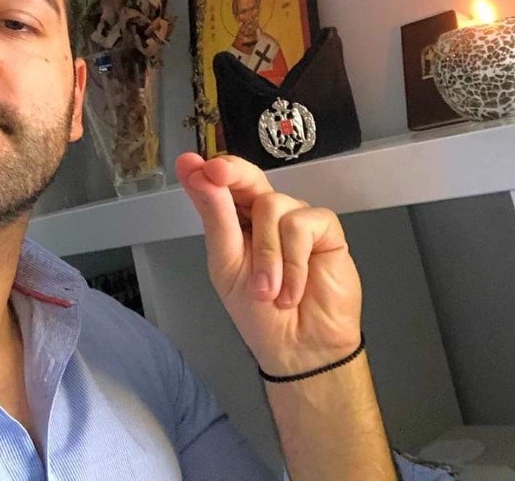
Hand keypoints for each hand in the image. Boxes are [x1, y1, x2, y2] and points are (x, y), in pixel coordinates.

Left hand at [176, 153, 361, 375]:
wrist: (297, 349)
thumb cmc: (260, 314)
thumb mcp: (226, 265)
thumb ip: (217, 218)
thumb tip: (201, 176)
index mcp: (238, 221)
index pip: (222, 186)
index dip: (206, 171)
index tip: (190, 164)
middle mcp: (267, 214)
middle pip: (249, 176)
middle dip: (231, 172)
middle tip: (215, 172)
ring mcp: (297, 217)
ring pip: (272, 204)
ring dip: (266, 255)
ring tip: (269, 290)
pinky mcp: (325, 229)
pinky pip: (301, 224)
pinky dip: (292, 262)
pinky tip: (293, 289)